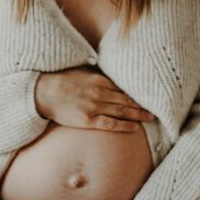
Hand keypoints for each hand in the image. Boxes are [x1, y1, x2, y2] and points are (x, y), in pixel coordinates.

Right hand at [35, 66, 155, 131]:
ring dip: (138, 115)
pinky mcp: (87, 120)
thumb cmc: (61, 81)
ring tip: (150, 118)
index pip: (123, 88)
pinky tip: (135, 127)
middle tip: (156, 109)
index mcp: (99, 79)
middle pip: (126, 100)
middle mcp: (100, 93)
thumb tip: (109, 75)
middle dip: (142, 105)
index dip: (137, 93)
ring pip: (122, 112)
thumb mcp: (81, 72)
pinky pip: (110, 124)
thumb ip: (96, 74)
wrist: (43, 93)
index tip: (148, 96)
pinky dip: (124, 125)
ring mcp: (94, 107)